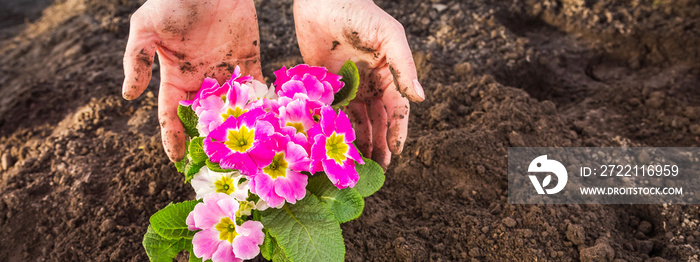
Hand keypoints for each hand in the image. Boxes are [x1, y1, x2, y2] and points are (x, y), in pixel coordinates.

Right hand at [122, 0, 261, 161]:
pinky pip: (256, 86)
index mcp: (175, 76)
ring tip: (247, 154)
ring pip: (232, 106)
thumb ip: (136, 60)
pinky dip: (262, 103)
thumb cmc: (173, 1)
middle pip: (205, 117)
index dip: (173, 137)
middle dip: (209, 140)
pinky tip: (269, 124)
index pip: (172, 114)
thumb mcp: (145, 28)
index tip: (177, 160)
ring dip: (239, 128)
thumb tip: (128, 96)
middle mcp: (201, 78)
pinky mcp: (248, 59)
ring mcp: (226, 70)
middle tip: (218, 166)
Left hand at [293, 0, 424, 168]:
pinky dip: (332, 130)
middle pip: (378, 122)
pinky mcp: (326, 87)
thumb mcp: (388, 35)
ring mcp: (348, 87)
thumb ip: (404, 65)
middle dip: (379, 145)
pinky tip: (331, 148)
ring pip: (355, 122)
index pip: (397, 109)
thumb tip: (420, 98)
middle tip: (377, 170)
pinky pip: (331, 113)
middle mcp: (370, 84)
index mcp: (388, 74)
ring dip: (357, 144)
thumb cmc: (359, 12)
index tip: (395, 151)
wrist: (322, 0)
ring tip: (356, 166)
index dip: (397, 131)